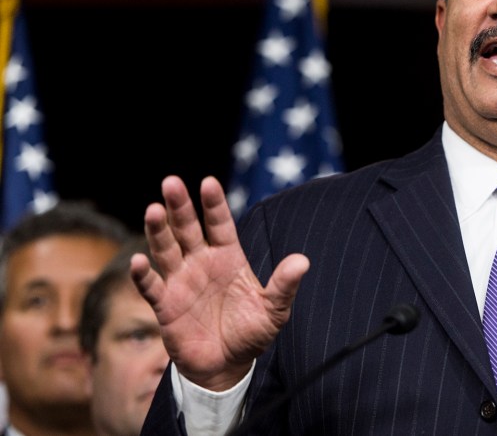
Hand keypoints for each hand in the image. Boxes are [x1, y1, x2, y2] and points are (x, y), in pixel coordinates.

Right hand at [130, 175, 309, 390]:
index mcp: (228, 258)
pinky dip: (144, 275)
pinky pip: (152, 287)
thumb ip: (284, 286)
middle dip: (180, 206)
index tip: (208, 182)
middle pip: (188, 229)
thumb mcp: (273, 310)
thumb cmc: (251, 333)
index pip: (220, 224)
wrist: (227, 366)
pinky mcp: (165, 306)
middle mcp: (202, 263)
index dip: (213, 204)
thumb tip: (302, 262)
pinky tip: (140, 261)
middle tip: (171, 182)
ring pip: (167, 250)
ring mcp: (181, 282)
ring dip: (159, 230)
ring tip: (154, 209)